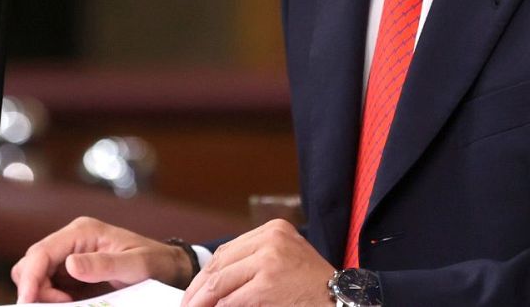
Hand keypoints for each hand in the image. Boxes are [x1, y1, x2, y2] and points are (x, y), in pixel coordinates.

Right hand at [11, 216, 191, 303]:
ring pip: (36, 274)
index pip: (42, 252)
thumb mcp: (136, 264)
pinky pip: (49, 285)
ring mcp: (70, 256)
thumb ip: (104, 264)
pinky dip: (51, 297)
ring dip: (43, 293)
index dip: (30, 277)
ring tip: (68, 305)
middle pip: (32, 263)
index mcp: (83, 231)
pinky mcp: (73, 273)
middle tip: (60, 306)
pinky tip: (69, 305)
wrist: (167, 267)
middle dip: (36, 287)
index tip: (28, 302)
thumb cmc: (155, 261)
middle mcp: (72, 240)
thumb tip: (70, 265)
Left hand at [180, 219, 333, 306]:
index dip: (206, 273)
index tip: (194, 289)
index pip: (228, 250)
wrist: (342, 300)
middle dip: (199, 288)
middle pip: (220, 263)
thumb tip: (215, 282)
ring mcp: (269, 260)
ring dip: (203, 301)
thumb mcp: (286, 260)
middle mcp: (271, 239)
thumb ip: (254, 262)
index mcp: (274, 229)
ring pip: (221, 282)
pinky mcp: (267, 284)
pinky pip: (232, 299)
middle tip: (187, 304)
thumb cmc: (313, 286)